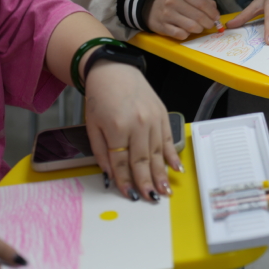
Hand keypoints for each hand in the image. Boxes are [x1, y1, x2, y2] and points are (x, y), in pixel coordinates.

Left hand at [84, 61, 181, 200]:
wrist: (114, 70)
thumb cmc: (100, 97)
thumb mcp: (92, 125)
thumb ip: (101, 151)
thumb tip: (111, 174)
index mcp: (116, 127)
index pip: (121, 161)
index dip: (125, 180)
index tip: (128, 194)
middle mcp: (138, 124)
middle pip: (142, 160)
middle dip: (146, 182)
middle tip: (150, 198)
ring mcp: (153, 120)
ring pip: (157, 153)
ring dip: (161, 174)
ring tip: (165, 191)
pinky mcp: (162, 115)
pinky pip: (168, 140)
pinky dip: (173, 155)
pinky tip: (177, 169)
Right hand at [145, 0, 220, 39]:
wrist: (149, 7)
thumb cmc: (172, 2)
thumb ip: (201, 1)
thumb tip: (214, 10)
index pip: (202, 3)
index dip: (212, 12)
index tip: (216, 17)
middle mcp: (173, 2)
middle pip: (198, 16)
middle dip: (208, 23)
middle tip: (209, 24)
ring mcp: (167, 15)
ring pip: (191, 27)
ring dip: (199, 29)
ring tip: (199, 28)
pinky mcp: (163, 27)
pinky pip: (180, 34)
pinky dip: (187, 35)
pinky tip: (187, 31)